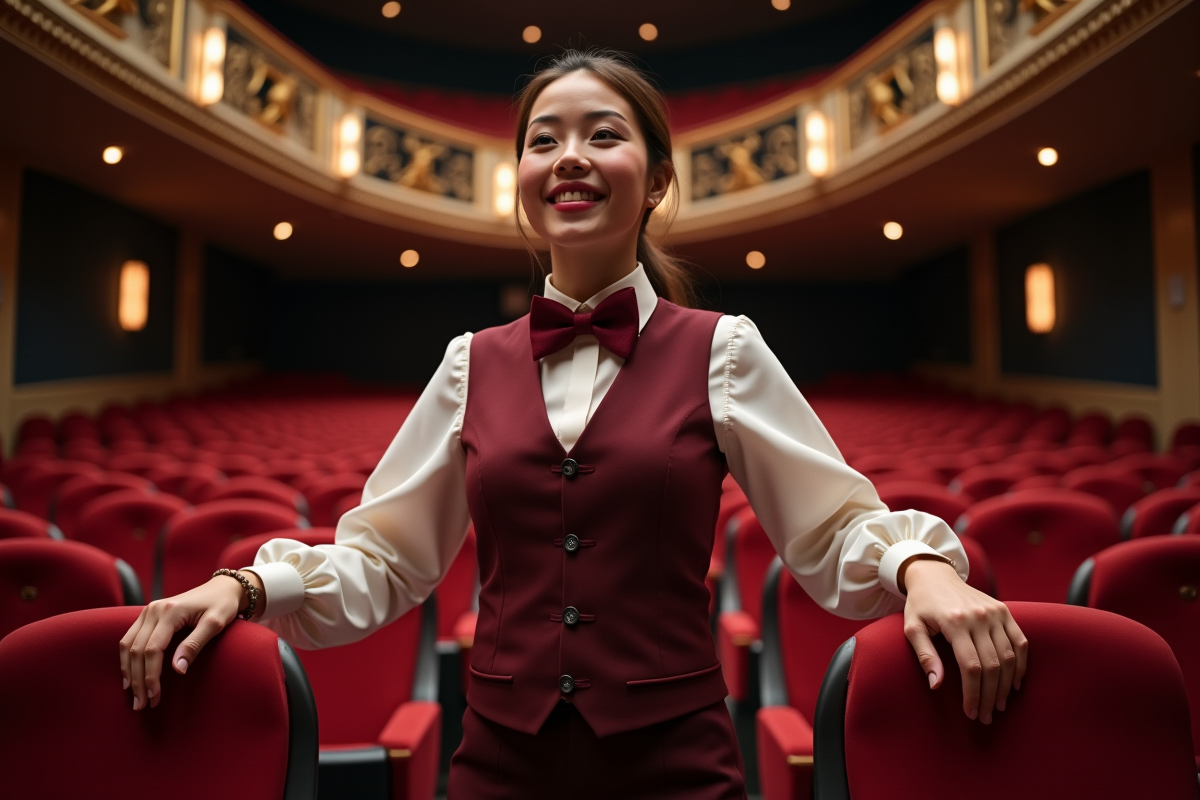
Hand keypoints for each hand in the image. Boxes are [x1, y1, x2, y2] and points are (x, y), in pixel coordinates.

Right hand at [118, 572, 259, 710]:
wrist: (223, 588)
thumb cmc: (223, 605)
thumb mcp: (215, 624)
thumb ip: (195, 644)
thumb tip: (177, 670)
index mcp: (170, 611)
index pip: (153, 650)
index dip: (151, 676)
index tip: (154, 697)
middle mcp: (154, 609)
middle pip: (137, 650)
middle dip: (137, 680)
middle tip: (142, 704)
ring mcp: (149, 611)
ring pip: (128, 645)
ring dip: (128, 671)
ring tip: (134, 695)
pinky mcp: (148, 615)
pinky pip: (130, 638)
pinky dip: (127, 659)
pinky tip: (130, 675)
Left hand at [900, 556, 1027, 723]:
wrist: (935, 575)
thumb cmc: (920, 604)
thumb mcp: (912, 627)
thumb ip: (924, 655)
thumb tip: (936, 685)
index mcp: (955, 621)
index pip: (971, 667)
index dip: (973, 694)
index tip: (971, 713)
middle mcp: (979, 616)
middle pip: (993, 666)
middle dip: (990, 696)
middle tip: (986, 716)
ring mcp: (995, 612)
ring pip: (1010, 657)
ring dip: (1006, 686)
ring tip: (998, 705)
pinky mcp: (1005, 611)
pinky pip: (1020, 642)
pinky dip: (1021, 665)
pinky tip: (1014, 684)